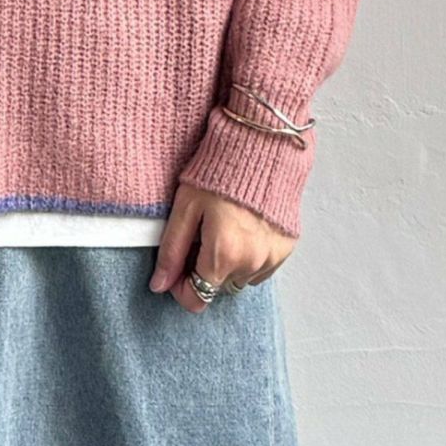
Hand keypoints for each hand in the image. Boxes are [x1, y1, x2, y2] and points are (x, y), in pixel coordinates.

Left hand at [148, 183, 295, 312]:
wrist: (262, 146)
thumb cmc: (219, 172)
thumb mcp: (186, 207)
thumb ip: (172, 251)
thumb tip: (159, 285)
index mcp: (223, 256)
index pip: (197, 299)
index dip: (180, 286)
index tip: (177, 264)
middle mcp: (252, 263)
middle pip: (217, 288)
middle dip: (203, 271)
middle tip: (199, 237)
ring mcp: (272, 257)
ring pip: (239, 279)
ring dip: (227, 264)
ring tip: (221, 229)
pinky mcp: (286, 248)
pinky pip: (261, 268)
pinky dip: (248, 257)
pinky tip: (241, 229)